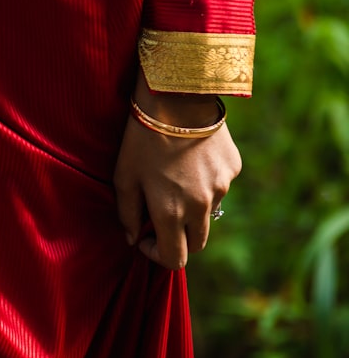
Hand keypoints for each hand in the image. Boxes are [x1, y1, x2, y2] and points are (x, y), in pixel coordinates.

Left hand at [113, 76, 242, 268]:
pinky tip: (189, 159)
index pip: (175, 259)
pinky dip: (205, 183)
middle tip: (159, 215)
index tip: (145, 237)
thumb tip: (132, 238)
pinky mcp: (233, 169)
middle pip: (197, 243)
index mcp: (172, 213)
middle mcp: (202, 207)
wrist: (176, 98)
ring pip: (208, 213)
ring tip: (172, 176)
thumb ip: (127, 214)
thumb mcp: (124, 176)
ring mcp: (222, 188)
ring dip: (191, 207)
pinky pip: (219, 187)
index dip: (157, 254)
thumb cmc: (141, 139)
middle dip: (177, 237)